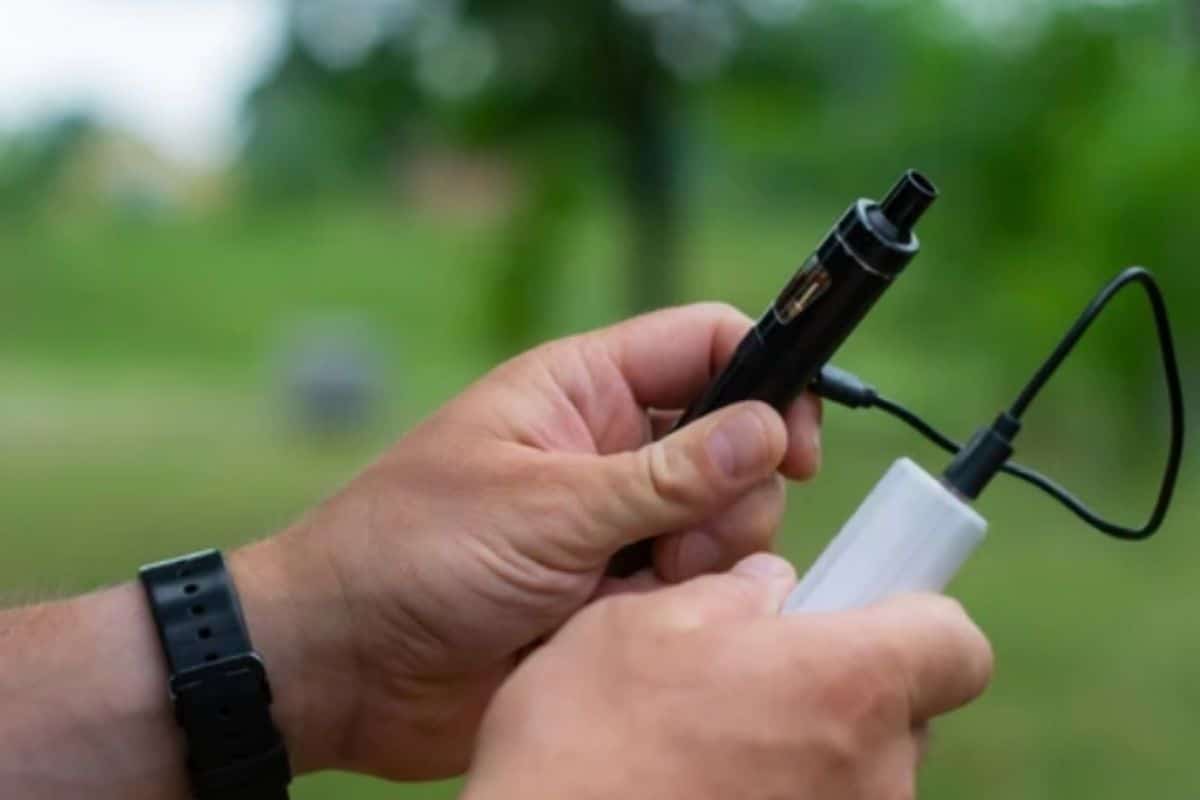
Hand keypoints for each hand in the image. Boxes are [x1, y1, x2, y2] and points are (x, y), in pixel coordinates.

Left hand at [240, 303, 822, 778]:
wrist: (346, 665)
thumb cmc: (416, 555)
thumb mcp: (547, 508)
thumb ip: (667, 476)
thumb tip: (768, 429)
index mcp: (583, 390)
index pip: (705, 344)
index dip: (766, 378)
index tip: (794, 449)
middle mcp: (611, 450)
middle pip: (736, 444)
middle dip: (732, 501)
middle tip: (678, 549)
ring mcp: (616, 524)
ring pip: (724, 526)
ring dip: (703, 565)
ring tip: (631, 595)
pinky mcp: (615, 593)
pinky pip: (692, 591)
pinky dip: (679, 611)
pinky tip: (621, 628)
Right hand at [463, 554, 993, 799]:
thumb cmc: (585, 740)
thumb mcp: (642, 622)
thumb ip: (730, 595)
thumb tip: (771, 590)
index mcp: (846, 685)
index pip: (957, 646)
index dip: (916, 621)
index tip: (864, 614)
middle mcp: (873, 776)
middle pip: (904, 712)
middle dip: (845, 686)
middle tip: (758, 678)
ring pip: (859, 771)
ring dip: (809, 748)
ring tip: (714, 745)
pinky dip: (785, 796)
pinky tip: (707, 789)